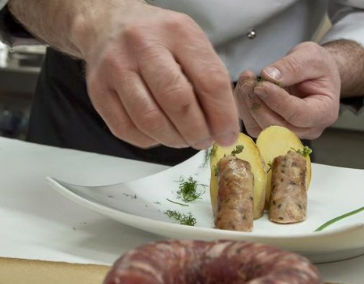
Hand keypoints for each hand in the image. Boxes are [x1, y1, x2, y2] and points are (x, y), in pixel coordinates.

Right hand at [76, 2, 238, 149]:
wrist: (107, 25)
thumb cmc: (158, 40)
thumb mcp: (190, 45)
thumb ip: (210, 81)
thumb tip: (224, 128)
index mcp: (177, 32)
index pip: (210, 81)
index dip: (223, 116)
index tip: (227, 135)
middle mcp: (143, 45)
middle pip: (178, 102)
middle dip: (197, 132)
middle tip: (204, 141)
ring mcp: (116, 68)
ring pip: (151, 121)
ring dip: (174, 140)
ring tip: (184, 139)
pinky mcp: (98, 91)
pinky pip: (128, 130)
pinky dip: (150, 140)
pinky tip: (159, 134)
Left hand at [234, 42, 340, 138]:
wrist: (315, 76)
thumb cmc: (318, 68)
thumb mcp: (311, 56)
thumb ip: (292, 66)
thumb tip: (269, 76)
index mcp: (324, 112)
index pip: (298, 115)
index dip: (277, 101)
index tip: (261, 85)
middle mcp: (307, 129)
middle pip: (278, 127)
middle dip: (259, 105)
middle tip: (248, 82)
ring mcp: (289, 133)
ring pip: (262, 130)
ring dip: (248, 108)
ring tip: (245, 82)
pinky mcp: (272, 131)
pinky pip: (254, 126)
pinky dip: (245, 109)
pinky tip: (244, 90)